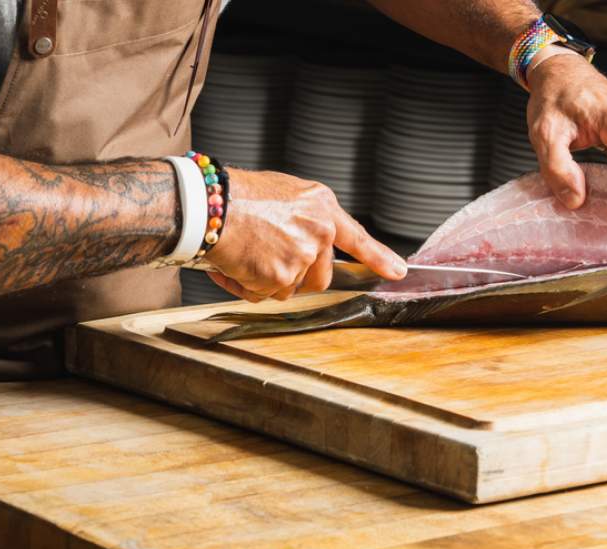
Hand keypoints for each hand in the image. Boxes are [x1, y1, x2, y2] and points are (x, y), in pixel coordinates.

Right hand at [205, 170, 405, 301]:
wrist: (208, 204)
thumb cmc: (236, 196)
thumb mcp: (284, 195)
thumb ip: (304, 219)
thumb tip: (308, 244)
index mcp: (321, 206)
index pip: (357, 237)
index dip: (379, 257)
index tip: (398, 271)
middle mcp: (319, 231)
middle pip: (320, 275)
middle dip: (296, 275)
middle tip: (266, 256)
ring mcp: (304, 256)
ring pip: (291, 288)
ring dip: (268, 280)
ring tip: (246, 254)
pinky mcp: (283, 276)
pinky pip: (265, 295)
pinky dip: (247, 286)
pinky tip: (235, 263)